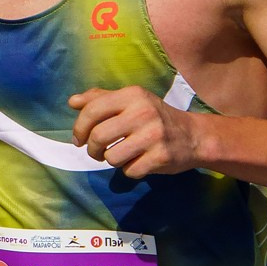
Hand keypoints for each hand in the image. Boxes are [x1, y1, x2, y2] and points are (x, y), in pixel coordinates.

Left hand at [68, 84, 205, 177]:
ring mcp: (153, 135)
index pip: (92, 110)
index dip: (79, 128)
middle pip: (98, 136)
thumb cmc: (154, 117)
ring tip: (121, 155)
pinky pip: (129, 171)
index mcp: (133, 95)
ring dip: (111, 161)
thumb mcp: (132, 101)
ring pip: (111, 157)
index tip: (79, 139)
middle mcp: (143, 112)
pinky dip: (129, 170)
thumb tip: (73, 101)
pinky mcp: (161, 157)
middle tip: (96, 152)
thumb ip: (101, 99)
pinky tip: (139, 162)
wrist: (193, 136)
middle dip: (92, 149)